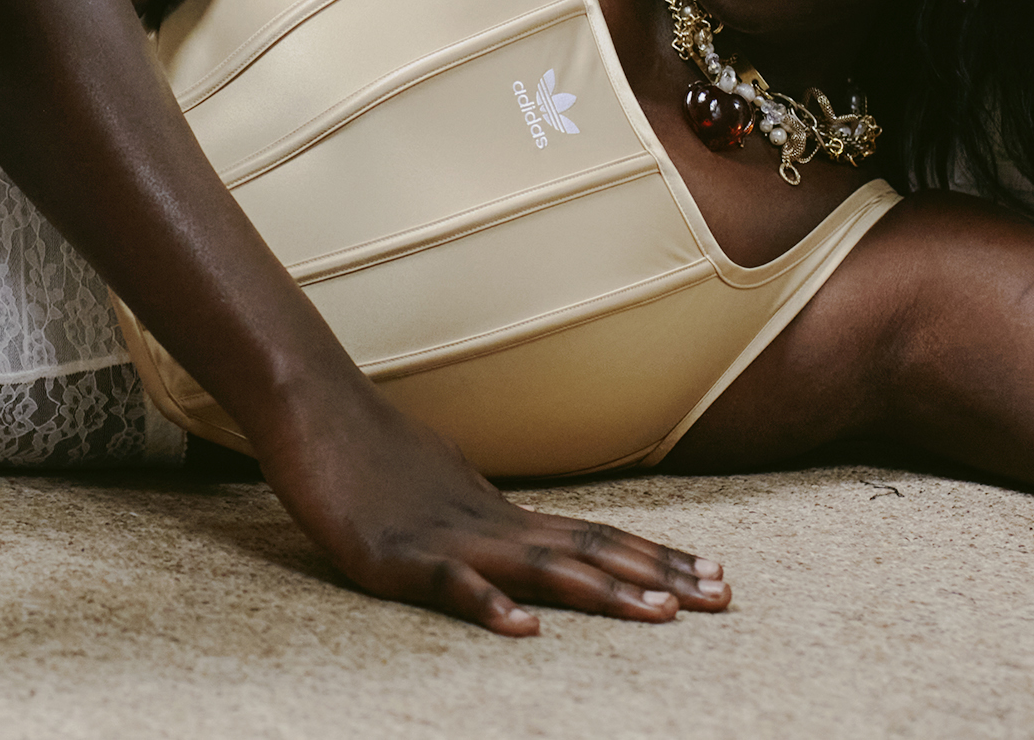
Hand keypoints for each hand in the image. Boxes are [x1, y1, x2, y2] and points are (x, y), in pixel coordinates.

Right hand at [253, 379, 730, 634]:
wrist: (312, 406)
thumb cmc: (368, 448)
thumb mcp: (441, 485)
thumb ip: (483, 516)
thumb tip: (523, 535)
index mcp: (498, 513)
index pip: (593, 536)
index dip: (655, 558)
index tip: (714, 576)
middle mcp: (486, 525)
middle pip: (586, 550)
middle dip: (657, 577)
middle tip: (721, 597)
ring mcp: (444, 539)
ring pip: (538, 567)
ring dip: (602, 591)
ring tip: (657, 614)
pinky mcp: (394, 556)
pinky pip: (449, 584)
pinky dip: (489, 605)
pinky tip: (524, 627)